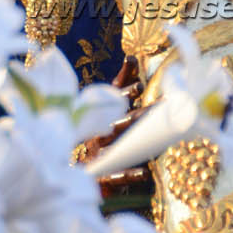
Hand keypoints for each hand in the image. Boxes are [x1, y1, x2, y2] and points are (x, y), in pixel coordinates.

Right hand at [82, 56, 154, 204]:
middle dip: (139, 116)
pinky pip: (116, 175)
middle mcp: (100, 132)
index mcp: (103, 115)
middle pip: (121, 122)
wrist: (73, 170)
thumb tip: (131, 57)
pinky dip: (129, 174)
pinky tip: (145, 173)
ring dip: (134, 140)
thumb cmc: (100, 133)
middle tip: (159, 111)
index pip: (113, 100)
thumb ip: (122, 81)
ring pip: (118, 145)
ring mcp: (100, 153)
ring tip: (150, 137)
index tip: (138, 86)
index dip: (125, 92)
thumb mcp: (109, 107)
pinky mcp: (101, 175)